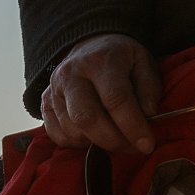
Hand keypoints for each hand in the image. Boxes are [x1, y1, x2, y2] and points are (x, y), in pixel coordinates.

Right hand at [41, 33, 161, 153]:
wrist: (89, 45)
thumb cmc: (121, 58)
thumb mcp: (144, 61)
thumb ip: (149, 87)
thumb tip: (149, 115)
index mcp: (101, 61)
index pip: (116, 98)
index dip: (132, 126)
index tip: (147, 145)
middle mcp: (71, 74)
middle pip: (86, 118)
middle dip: (113, 141)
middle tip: (133, 149)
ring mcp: (53, 89)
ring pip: (71, 130)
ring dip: (97, 144)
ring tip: (118, 140)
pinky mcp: (44, 103)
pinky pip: (57, 135)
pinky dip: (78, 144)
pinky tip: (95, 137)